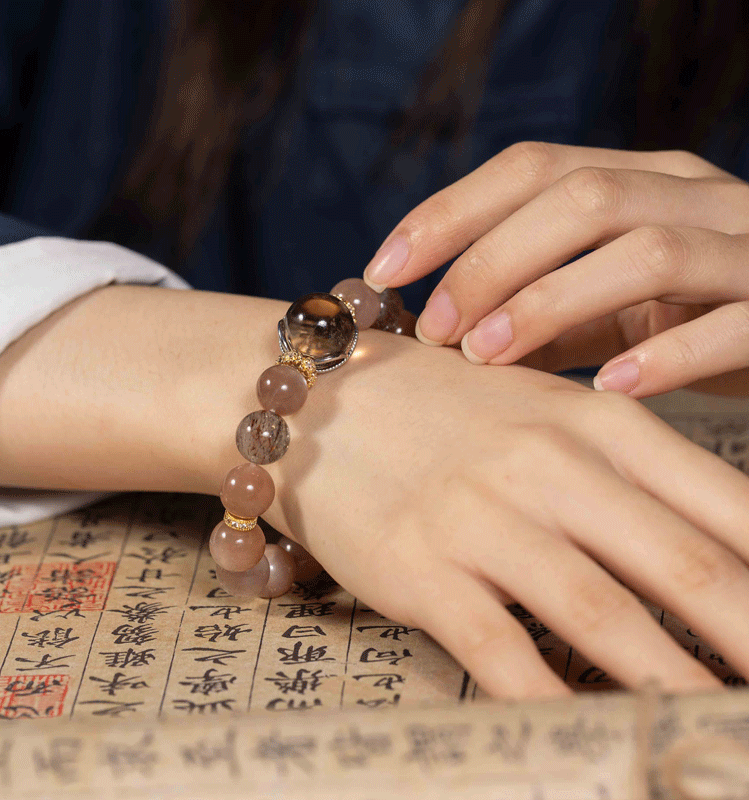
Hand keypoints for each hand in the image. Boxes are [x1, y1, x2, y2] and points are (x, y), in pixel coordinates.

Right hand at [0, 283, 747, 699]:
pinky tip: (588, 737)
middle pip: (687, 568)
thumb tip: (712, 552)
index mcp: (593, 420)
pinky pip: (503, 652)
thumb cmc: (440, 407)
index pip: (726, 506)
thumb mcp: (542, 411)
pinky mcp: (420, 567)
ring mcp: (480, 516)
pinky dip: (555, 703)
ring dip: (678, 688)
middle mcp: (547, 464)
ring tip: (719, 734)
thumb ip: (622, 472)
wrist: (316, 397)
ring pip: (606, 617)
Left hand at [362, 142, 748, 397]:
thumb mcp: (604, 311)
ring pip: (643, 249)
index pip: (529, 168)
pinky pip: (730, 322)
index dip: (449, 213)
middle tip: (436, 328)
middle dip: (491, 261)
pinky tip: (606, 390)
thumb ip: (537, 316)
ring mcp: (743, 246)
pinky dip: (665, 355)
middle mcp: (690, 195)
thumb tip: (442, 341)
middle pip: (578, 198)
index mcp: (638, 181)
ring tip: (489, 357)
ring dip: (551, 302)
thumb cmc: (686, 320)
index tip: (383, 270)